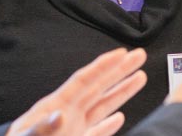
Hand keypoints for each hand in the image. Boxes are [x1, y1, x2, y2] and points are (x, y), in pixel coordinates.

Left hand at [7, 48, 147, 135]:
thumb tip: (60, 115)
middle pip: (97, 87)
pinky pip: (96, 132)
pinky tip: (119, 118)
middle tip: (139, 54)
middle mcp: (67, 114)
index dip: (102, 66)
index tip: (121, 52)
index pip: (84, 81)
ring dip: (120, 93)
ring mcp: (72, 130)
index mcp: (55, 106)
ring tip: (139, 77)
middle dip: (119, 71)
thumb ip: (41, 128)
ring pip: (101, 107)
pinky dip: (108, 125)